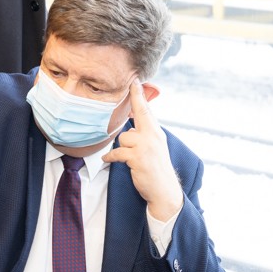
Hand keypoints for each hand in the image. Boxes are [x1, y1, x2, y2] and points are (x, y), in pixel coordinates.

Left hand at [102, 80, 183, 220]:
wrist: (164, 190)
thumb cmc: (156, 169)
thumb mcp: (154, 148)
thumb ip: (144, 135)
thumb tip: (129, 127)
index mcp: (156, 133)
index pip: (147, 111)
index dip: (140, 95)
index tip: (136, 81)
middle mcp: (153, 136)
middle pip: (141, 113)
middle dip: (135, 98)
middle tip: (131, 84)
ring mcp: (146, 146)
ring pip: (123, 137)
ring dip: (122, 147)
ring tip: (127, 158)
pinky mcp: (137, 157)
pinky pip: (117, 152)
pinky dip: (110, 157)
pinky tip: (108, 159)